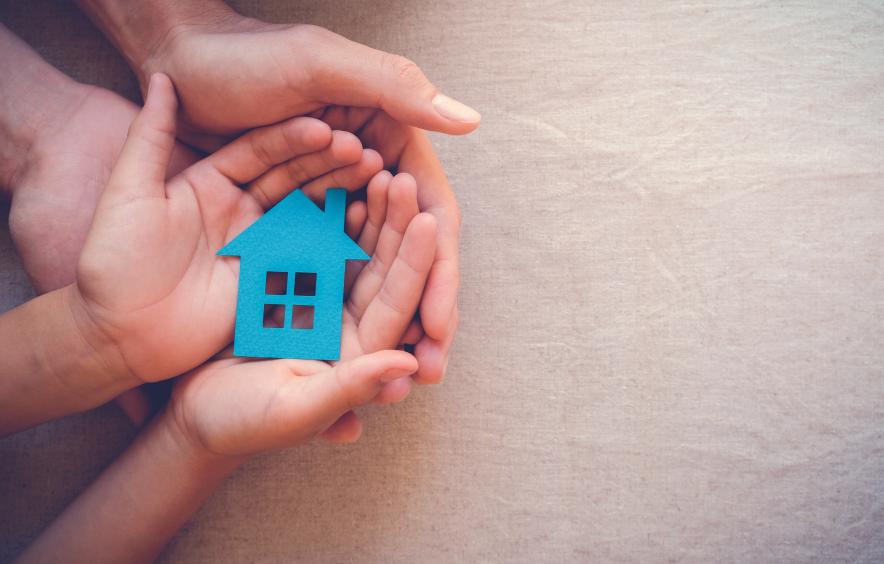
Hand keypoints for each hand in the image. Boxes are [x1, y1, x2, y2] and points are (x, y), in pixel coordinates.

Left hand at [72, 73, 382, 384]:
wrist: (118, 334)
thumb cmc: (113, 262)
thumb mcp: (128, 193)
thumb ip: (149, 137)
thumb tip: (162, 76)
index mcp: (211, 183)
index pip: (259, 151)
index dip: (292, 138)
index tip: (325, 127)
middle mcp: (241, 209)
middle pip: (292, 178)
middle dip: (327, 163)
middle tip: (363, 151)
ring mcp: (258, 245)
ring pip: (306, 212)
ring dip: (338, 194)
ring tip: (374, 178)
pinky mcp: (269, 279)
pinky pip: (308, 254)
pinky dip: (335, 238)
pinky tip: (362, 221)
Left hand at [129, 8, 471, 382]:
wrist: (179, 63)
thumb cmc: (248, 56)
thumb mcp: (320, 64)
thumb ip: (395, 90)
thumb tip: (470, 123)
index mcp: (390, 139)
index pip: (431, 215)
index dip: (442, 273)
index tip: (441, 327)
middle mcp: (367, 175)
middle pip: (408, 253)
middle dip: (424, 313)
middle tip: (431, 371)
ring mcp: (330, 200)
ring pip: (373, 270)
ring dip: (392, 323)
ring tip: (400, 380)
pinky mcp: (291, 218)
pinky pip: (325, 268)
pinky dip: (341, 308)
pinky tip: (349, 352)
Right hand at [168, 171, 435, 455]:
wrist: (191, 414)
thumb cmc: (241, 423)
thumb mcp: (294, 409)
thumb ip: (348, 388)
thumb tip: (407, 367)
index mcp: (359, 352)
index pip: (395, 303)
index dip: (412, 264)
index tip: (426, 221)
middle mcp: (346, 322)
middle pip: (380, 267)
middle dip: (393, 224)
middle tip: (403, 178)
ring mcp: (318, 298)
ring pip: (351, 246)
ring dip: (365, 209)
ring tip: (375, 165)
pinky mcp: (287, 281)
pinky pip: (312, 240)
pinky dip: (323, 210)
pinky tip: (332, 176)